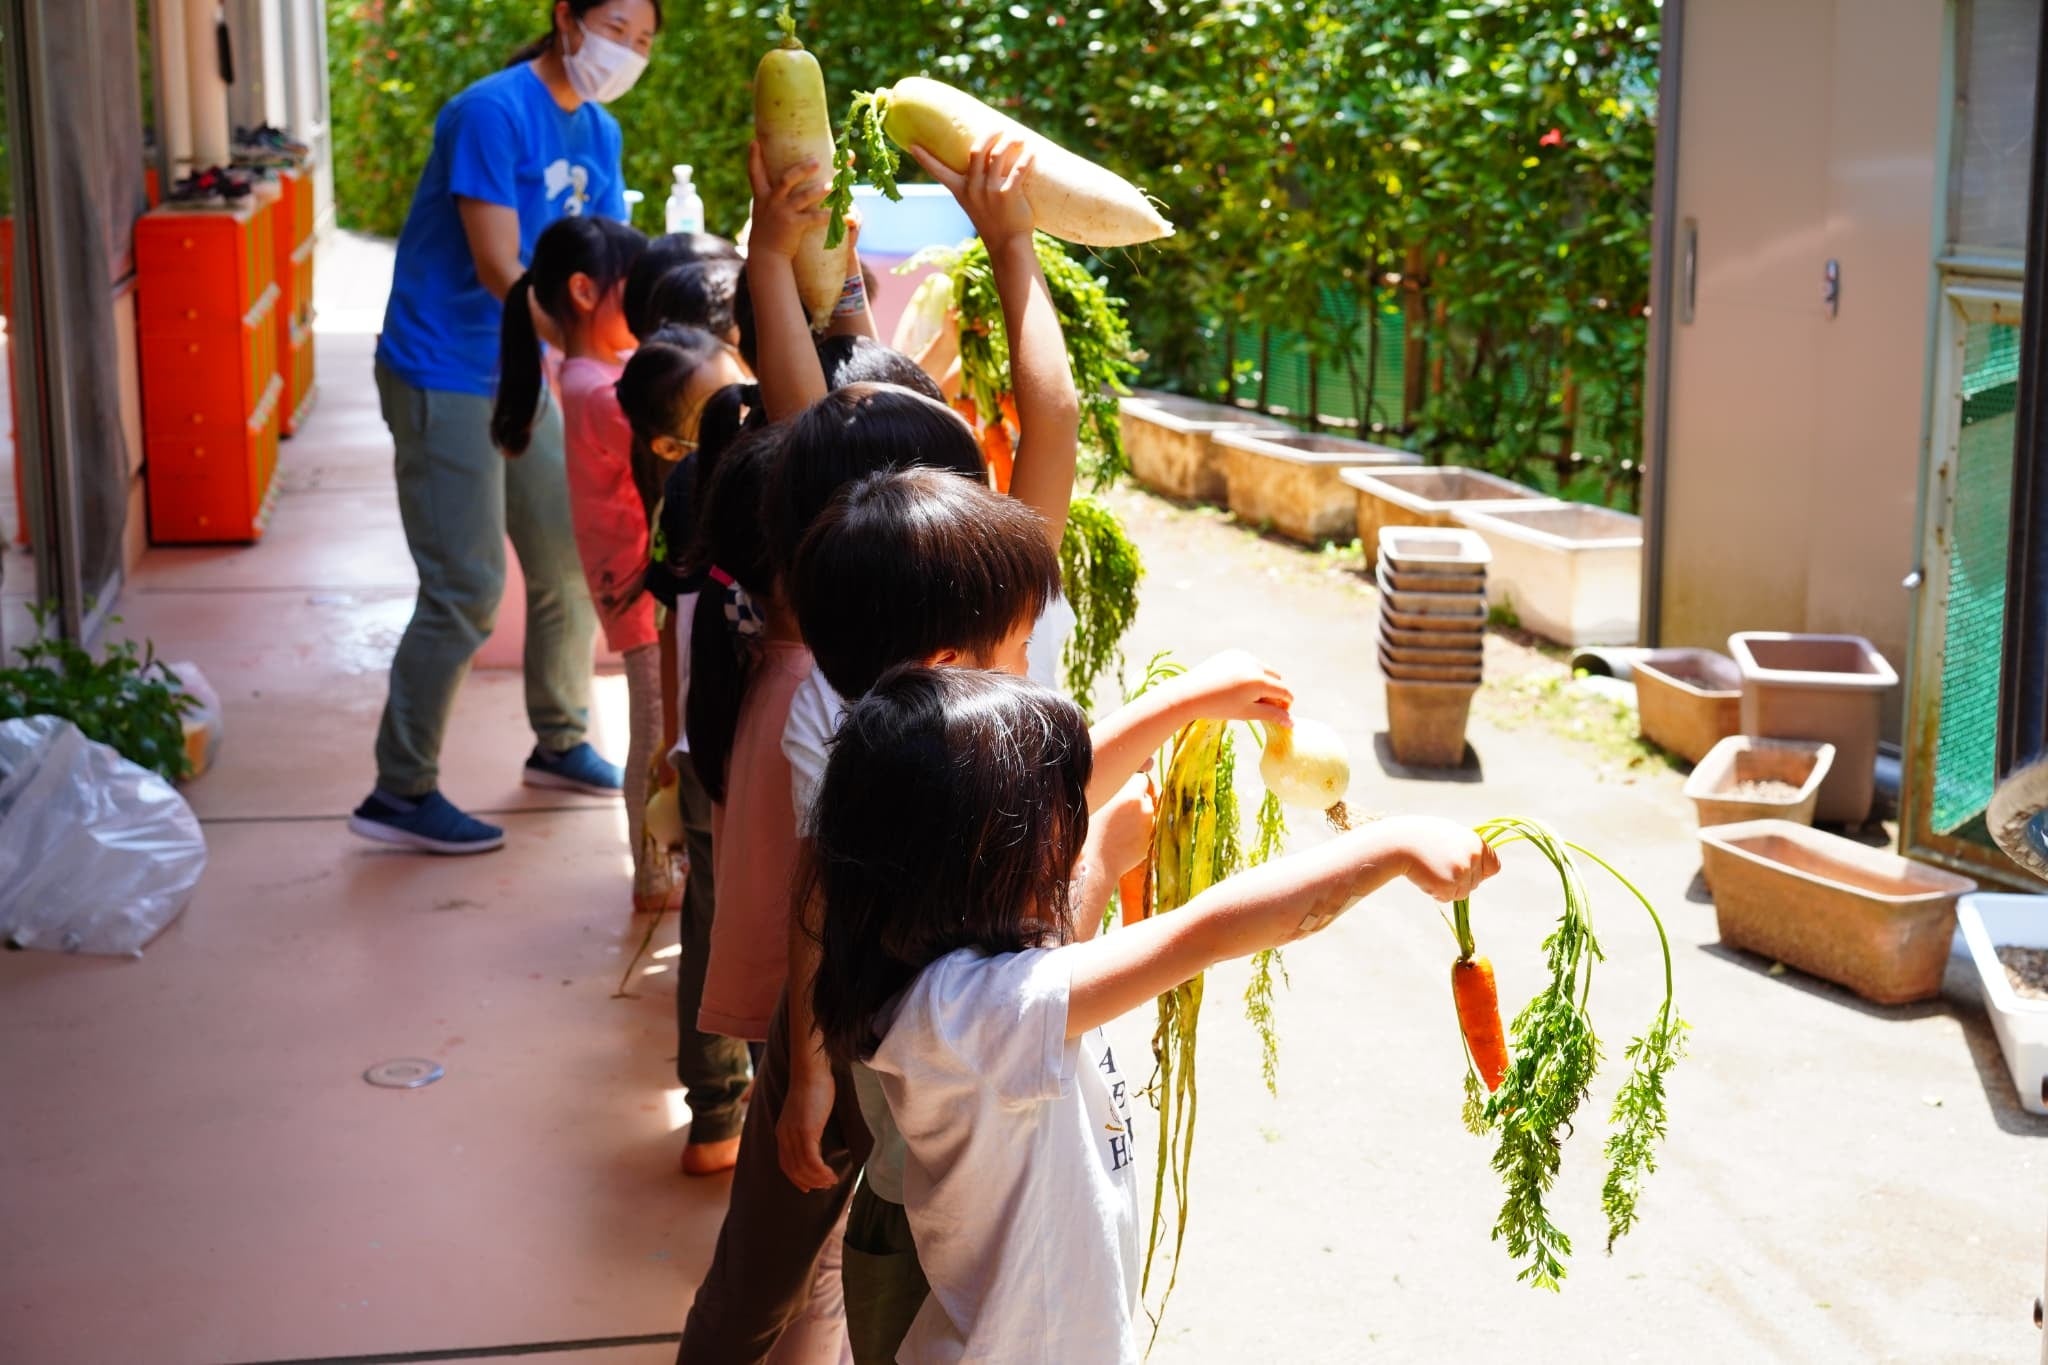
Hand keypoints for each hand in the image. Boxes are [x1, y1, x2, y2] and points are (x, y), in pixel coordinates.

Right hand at [747, 140, 830, 261]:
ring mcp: (783, 213)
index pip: (755, 173)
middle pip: (786, 180)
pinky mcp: (793, 226)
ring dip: (819, 190)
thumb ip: (769, 193)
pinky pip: (812, 219)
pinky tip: (838, 214)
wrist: (766, 255)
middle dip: (801, 169)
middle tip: (817, 161)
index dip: (754, 157)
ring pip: (802, 198)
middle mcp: (772, 202)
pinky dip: (825, 216)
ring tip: (833, 185)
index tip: (754, 142)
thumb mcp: (763, 209)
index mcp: (762, 195)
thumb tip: (779, 178)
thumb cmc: (769, 229)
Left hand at [776, 1055, 839, 1191]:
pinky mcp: (806, 1131)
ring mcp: (794, 1134)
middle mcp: (785, 1136)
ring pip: (803, 1168)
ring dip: (818, 1179)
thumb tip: (815, 1137)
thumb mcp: (805, 1112)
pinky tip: (831, 1173)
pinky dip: (821, 1171)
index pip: (785, 1164)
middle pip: (793, 1170)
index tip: (808, 1188)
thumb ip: (806, 1126)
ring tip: (831, 1181)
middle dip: (809, 1182)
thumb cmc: (813, 1087)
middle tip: (826, 1185)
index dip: (796, 1179)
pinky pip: (812, 1160)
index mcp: (782, 1132)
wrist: (812, 1071)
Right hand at [909, 133, 1035, 252]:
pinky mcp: (1008, 194)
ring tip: (1019, 138)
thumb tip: (992, 159)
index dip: (925, 158)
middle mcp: (973, 188)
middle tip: (999, 129)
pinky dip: (1026, 158)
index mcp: (960, 191)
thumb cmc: (995, 222)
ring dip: (1010, 142)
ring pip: (997, 155)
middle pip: (977, 150)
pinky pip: (1018, 169)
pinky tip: (1031, 153)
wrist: (1007, 245)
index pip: (939, 171)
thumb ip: (979, 184)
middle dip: (989, 135)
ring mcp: (989, 191)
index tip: (911, 145)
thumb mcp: (977, 204)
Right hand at [1095, 766, 1158, 882]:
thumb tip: (1114, 784)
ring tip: (1116, 828)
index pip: (1141, 779)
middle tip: (1117, 811)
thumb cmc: (1088, 832)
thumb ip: (1111, 791)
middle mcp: (1144, 810)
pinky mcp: (1147, 844)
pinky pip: (1143, 833)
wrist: (1094, 864)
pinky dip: (1136, 835)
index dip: (1132, 784)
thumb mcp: (1096, 803)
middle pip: (1144, 798)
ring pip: (1145, 816)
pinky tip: (1119, 841)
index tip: (1123, 791)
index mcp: (1130, 796)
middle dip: (1135, 802)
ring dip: (1137, 818)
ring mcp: (1148, 828)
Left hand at [1173, 649, 1292, 728]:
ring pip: (1263, 669)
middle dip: (1273, 692)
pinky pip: (1249, 663)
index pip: (1284, 691)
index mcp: (1260, 681)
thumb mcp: (1247, 713)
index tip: (1279, 714)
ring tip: (1245, 696)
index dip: (1285, 704)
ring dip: (1262, 681)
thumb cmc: (1219, 707)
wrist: (1189, 693)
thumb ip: (1272, 715)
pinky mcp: (1233, 653)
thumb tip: (1292, 722)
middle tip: (1259, 706)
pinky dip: (1249, 673)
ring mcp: (1243, 656)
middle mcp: (1254, 664)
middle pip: (1276, 678)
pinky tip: (1234, 685)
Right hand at [1383, 817, 1499, 901]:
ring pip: (1463, 893)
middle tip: (1438, 867)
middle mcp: (1473, 856)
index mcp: (1476, 842)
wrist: (1399, 843)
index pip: (1494, 866)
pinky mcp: (1451, 884)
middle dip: (1459, 881)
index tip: (1467, 872)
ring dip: (1448, 888)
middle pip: (1476, 882)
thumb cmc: (1421, 838)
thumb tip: (1477, 864)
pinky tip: (1426, 878)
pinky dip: (1437, 893)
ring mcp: (1463, 871)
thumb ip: (1466, 849)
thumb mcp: (1450, 836)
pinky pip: (1448, 898)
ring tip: (1430, 871)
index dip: (1481, 872)